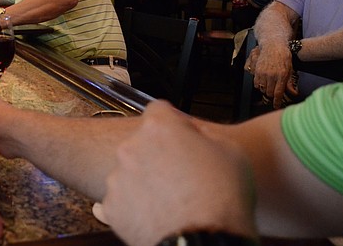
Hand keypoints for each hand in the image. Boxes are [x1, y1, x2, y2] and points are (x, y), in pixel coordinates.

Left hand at [101, 101, 257, 244]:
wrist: (204, 243)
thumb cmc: (223, 199)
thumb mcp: (231, 151)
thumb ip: (204, 134)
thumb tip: (194, 134)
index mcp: (160, 127)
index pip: (158, 110)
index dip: (173, 123)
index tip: (180, 136)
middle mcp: (132, 147)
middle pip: (142, 142)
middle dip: (158, 154)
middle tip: (180, 174)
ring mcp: (118, 178)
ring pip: (130, 172)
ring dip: (145, 180)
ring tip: (171, 200)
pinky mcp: (111, 207)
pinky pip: (121, 201)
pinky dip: (134, 206)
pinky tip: (156, 215)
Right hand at [245, 44, 296, 107]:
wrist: (273, 46)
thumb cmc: (284, 57)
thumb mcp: (290, 70)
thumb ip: (290, 83)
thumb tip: (294, 94)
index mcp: (282, 76)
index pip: (278, 93)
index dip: (277, 102)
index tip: (276, 106)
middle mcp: (272, 75)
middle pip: (269, 92)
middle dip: (272, 95)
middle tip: (274, 93)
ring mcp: (263, 73)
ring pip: (262, 89)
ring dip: (265, 90)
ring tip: (269, 87)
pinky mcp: (257, 70)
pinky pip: (256, 83)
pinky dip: (259, 85)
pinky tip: (263, 82)